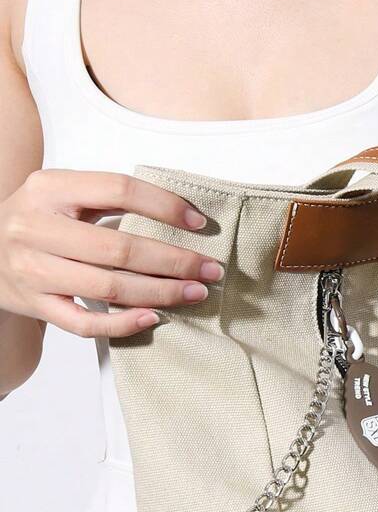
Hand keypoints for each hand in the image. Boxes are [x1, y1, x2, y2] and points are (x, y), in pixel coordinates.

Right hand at [0, 169, 222, 337]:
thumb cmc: (37, 220)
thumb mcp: (59, 194)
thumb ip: (104, 198)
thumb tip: (179, 214)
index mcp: (48, 188)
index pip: (118, 190)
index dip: (164, 205)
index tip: (199, 223)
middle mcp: (35, 227)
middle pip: (120, 247)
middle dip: (175, 261)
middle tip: (211, 269)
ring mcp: (31, 269)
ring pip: (109, 287)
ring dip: (160, 292)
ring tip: (194, 292)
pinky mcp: (33, 304)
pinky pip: (83, 323)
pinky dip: (121, 323)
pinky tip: (152, 317)